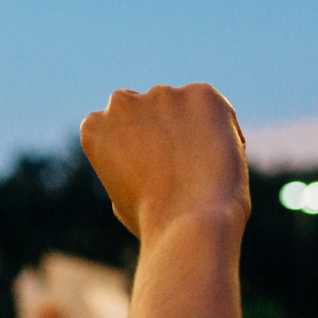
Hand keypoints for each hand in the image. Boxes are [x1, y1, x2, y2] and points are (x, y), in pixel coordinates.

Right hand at [80, 83, 249, 239]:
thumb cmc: (154, 221)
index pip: (116, 125)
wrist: (189, 224)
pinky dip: (222, 128)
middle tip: (181, 168)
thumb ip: (128, 165)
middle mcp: (122, 103)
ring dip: (192, 128)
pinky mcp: (201, 94)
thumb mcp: (122, 195)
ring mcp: (162, 95)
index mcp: (94, 127)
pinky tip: (220, 159)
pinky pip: (214, 107)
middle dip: (163, 130)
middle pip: (148, 111)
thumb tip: (146, 158)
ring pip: (182, 108)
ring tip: (203, 169)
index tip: (151, 173)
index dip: (137, 149)